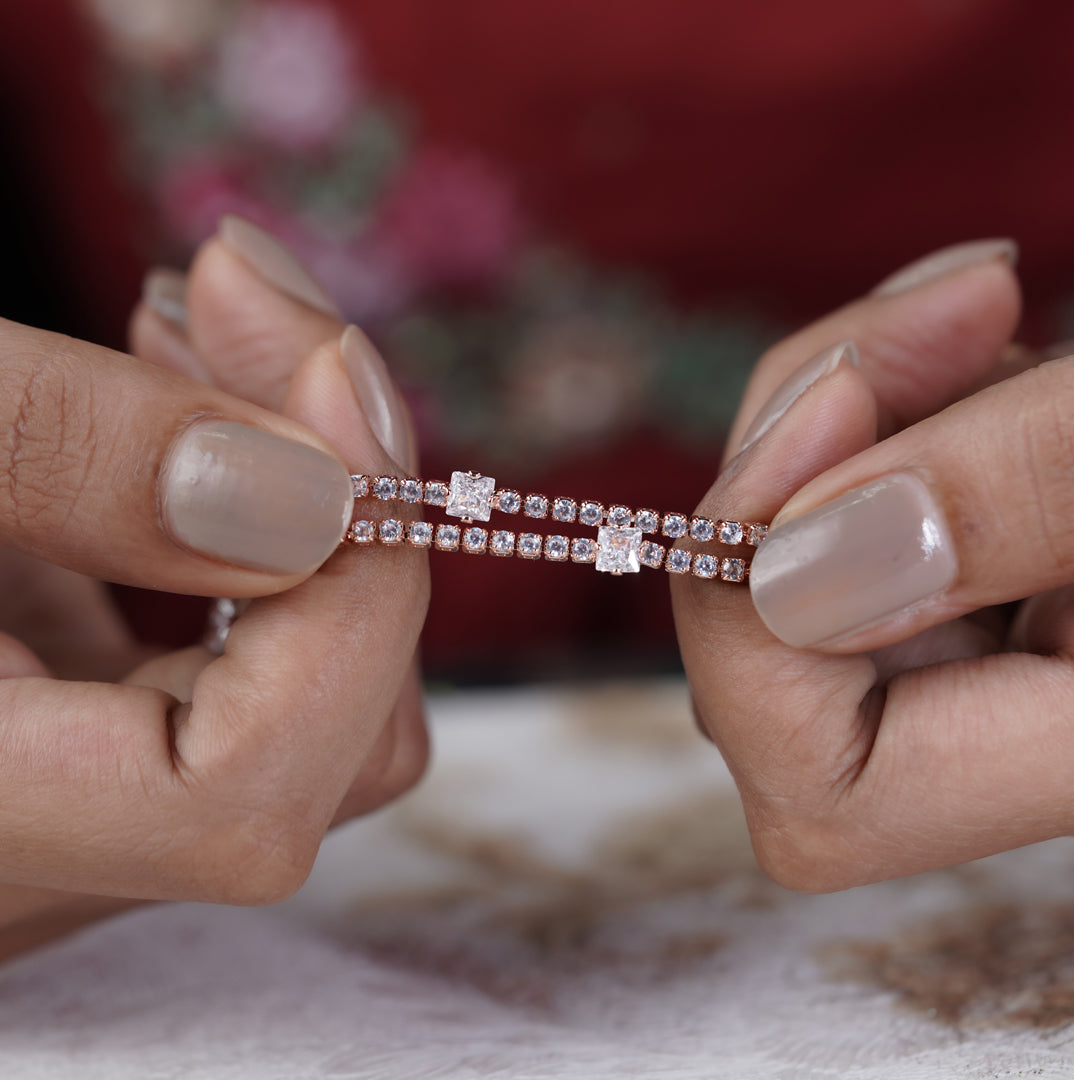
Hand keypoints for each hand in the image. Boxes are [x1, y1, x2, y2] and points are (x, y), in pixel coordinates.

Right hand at [0, 218, 427, 954]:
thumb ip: (70, 456)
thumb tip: (319, 504)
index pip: (245, 801)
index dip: (347, 598)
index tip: (328, 379)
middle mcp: (18, 861)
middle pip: (326, 746)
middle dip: (343, 505)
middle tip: (261, 308)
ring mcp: (61, 809)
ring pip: (310, 705)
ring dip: (307, 502)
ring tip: (202, 322)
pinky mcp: (72, 734)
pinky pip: (240, 663)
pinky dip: (252, 524)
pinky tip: (171, 392)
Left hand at [669, 240, 1073, 891]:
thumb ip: (1031, 495)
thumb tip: (790, 573)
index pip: (822, 790)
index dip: (759, 633)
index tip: (833, 426)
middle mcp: (1027, 734)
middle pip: (779, 673)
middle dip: (796, 483)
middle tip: (931, 329)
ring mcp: (1005, 648)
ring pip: (799, 571)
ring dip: (847, 419)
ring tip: (979, 306)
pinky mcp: (999, 563)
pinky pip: (856, 508)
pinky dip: (883, 405)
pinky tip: (974, 323)